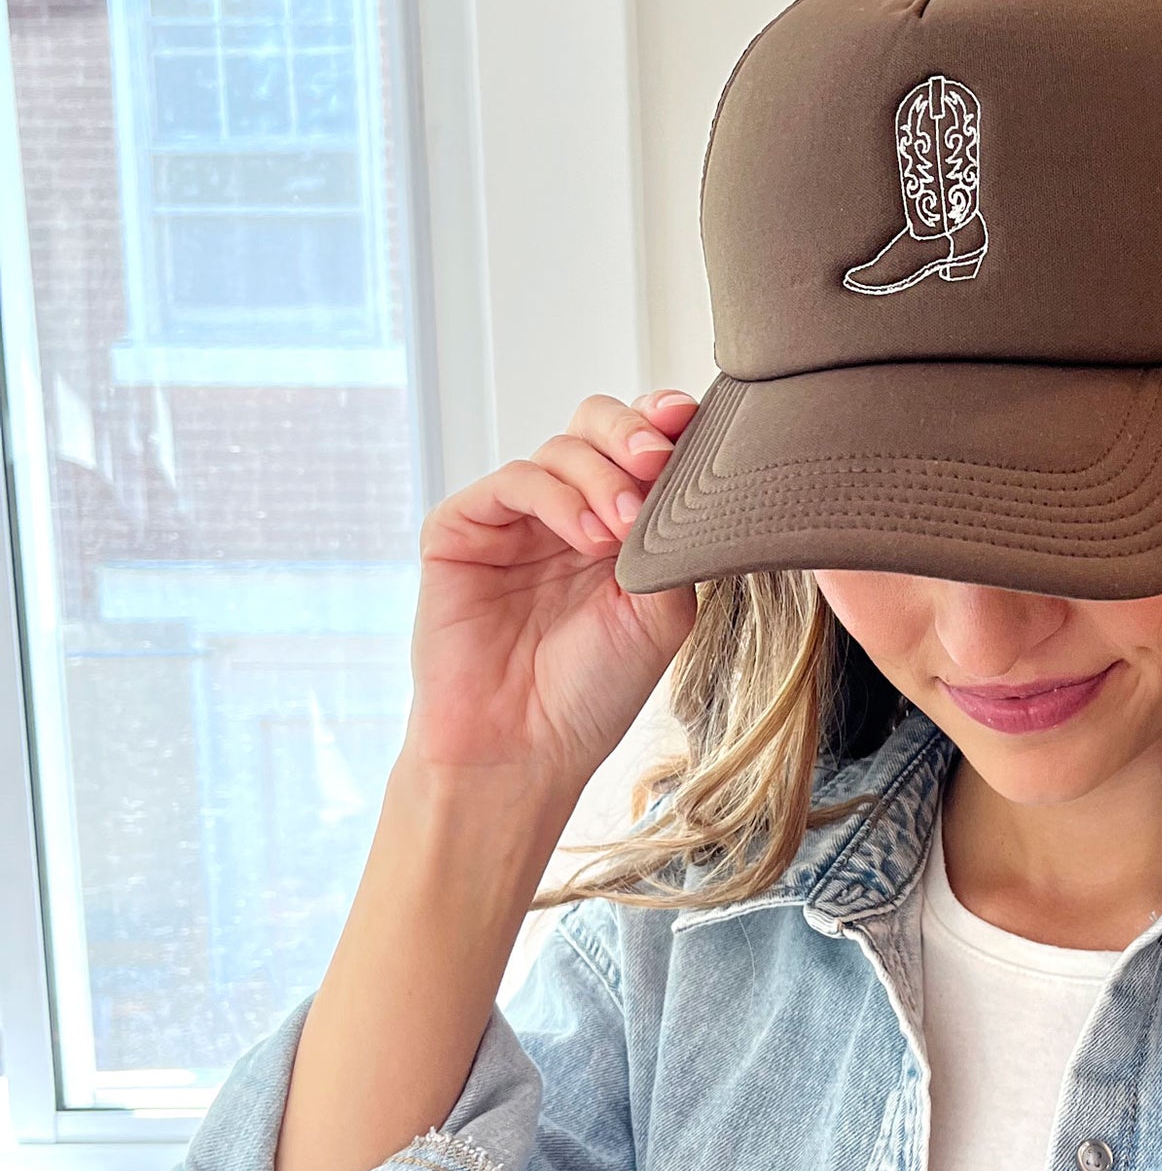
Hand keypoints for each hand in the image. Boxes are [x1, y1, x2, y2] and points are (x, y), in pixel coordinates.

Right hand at [405, 389, 700, 797]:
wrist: (523, 749)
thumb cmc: (592, 692)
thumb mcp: (660, 613)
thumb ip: (671, 541)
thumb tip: (684, 476)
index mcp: (616, 527)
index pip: (639, 450)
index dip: (662, 424)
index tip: (689, 422)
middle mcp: (565, 514)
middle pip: (595, 425)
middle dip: (632, 430)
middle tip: (657, 460)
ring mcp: (513, 520)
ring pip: (561, 450)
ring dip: (603, 478)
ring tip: (624, 531)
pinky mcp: (462, 530)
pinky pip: (513, 483)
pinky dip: (559, 499)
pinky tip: (590, 538)